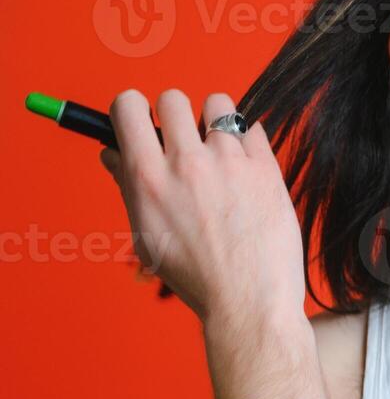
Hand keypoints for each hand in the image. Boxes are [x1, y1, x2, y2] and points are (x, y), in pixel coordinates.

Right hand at [98, 89, 304, 325]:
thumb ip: (128, 186)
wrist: (249, 301)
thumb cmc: (197, 275)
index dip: (133, 109)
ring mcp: (230, 163)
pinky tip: (246, 167)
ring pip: (218, 105)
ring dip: (215, 120)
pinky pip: (254, 128)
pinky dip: (248, 141)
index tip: (143, 121)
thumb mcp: (146, 236)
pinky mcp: (266, 169)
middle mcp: (187, 163)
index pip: (127, 106)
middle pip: (172, 98)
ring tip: (219, 150)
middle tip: (185, 141)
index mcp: (148, 178)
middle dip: (175, 114)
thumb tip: (113, 152)